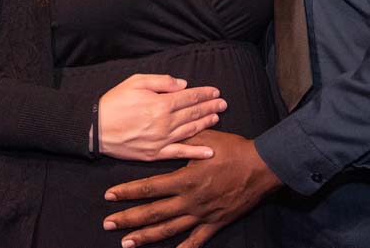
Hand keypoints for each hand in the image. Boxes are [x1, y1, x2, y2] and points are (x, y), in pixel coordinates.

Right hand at [99, 75, 227, 161]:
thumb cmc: (115, 102)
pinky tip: (209, 152)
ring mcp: (161, 140)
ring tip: (217, 118)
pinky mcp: (155, 154)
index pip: (190, 97)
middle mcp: (165, 123)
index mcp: (161, 104)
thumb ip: (162, 81)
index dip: (204, 94)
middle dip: (210, 107)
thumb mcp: (136, 81)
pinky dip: (196, 152)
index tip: (216, 91)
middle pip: (193, 113)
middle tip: (223, 103)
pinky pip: (180, 153)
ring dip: (206, 123)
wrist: (96, 128)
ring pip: (190, 130)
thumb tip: (183, 84)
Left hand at [103, 131, 281, 247]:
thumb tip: (165, 132)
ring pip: (168, 229)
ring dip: (145, 236)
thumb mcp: (206, 138)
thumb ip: (183, 139)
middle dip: (127, 218)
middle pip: (152, 212)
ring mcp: (201, 214)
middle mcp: (189, 200)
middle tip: (107, 223)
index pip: (149, 187)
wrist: (261, 167)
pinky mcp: (215, 223)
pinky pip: (196, 240)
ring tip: (126, 242)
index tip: (109, 196)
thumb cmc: (233, 150)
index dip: (127, 192)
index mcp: (185, 179)